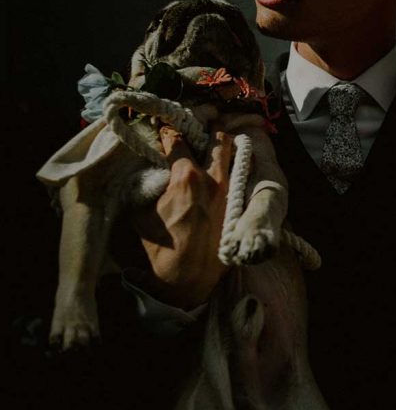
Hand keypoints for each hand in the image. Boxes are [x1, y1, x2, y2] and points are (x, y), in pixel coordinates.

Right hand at [132, 121, 234, 308]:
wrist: (188, 278)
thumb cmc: (161, 248)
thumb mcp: (140, 214)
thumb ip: (146, 188)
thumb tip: (146, 174)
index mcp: (185, 177)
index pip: (177, 141)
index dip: (168, 133)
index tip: (165, 130)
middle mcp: (213, 179)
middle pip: (217, 139)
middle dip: (207, 131)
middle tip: (199, 130)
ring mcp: (231, 190)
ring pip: (233, 153)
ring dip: (224, 146)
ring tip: (215, 143)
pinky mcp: (240, 203)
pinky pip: (241, 175)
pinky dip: (235, 166)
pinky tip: (228, 166)